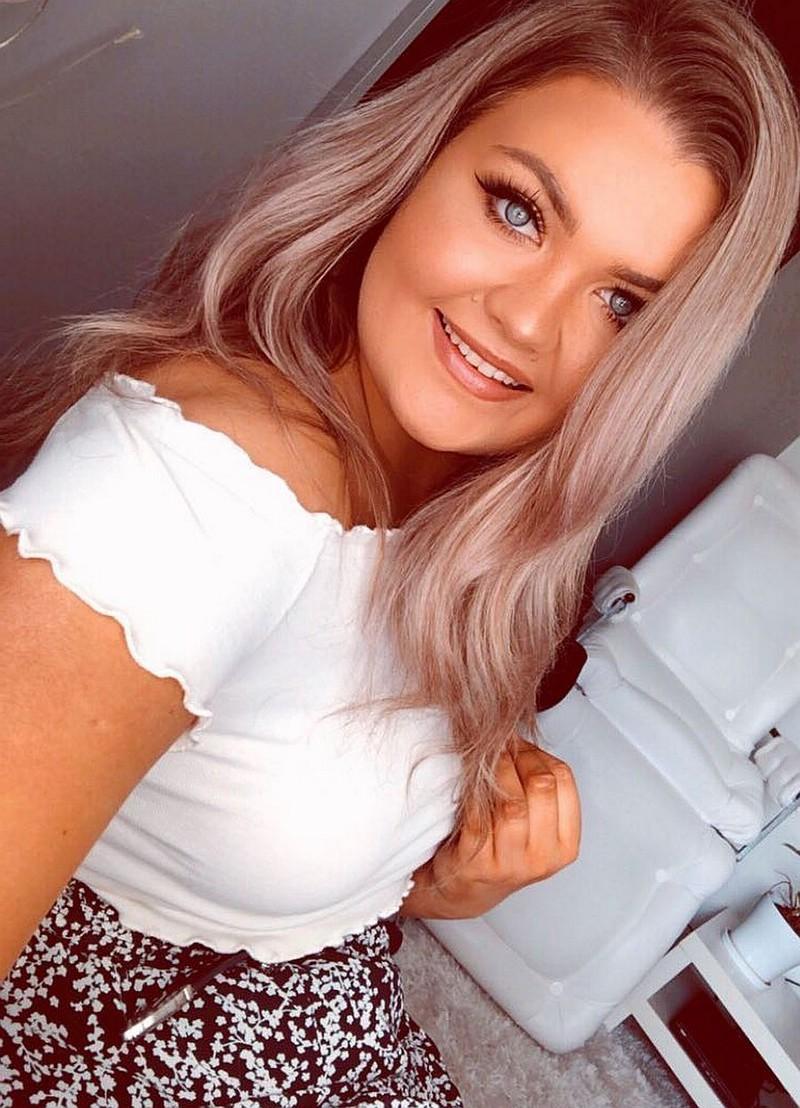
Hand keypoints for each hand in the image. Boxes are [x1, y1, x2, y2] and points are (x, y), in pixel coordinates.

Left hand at [425, 734, 580, 918]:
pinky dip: (473, 790)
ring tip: (484, 760)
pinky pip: (478, 814)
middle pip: (541, 787)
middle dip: (517, 757)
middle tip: (499, 748)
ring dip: (495, 771)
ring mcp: (512, 863)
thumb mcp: (535, 826)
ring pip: (511, 801)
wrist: (465, 888)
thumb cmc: (500, 849)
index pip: (563, 780)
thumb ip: (538, 788)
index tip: (520, 746)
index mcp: (565, 844)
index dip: (538, 754)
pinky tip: (469, 780)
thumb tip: (520, 737)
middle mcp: (543, 857)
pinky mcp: (478, 863)